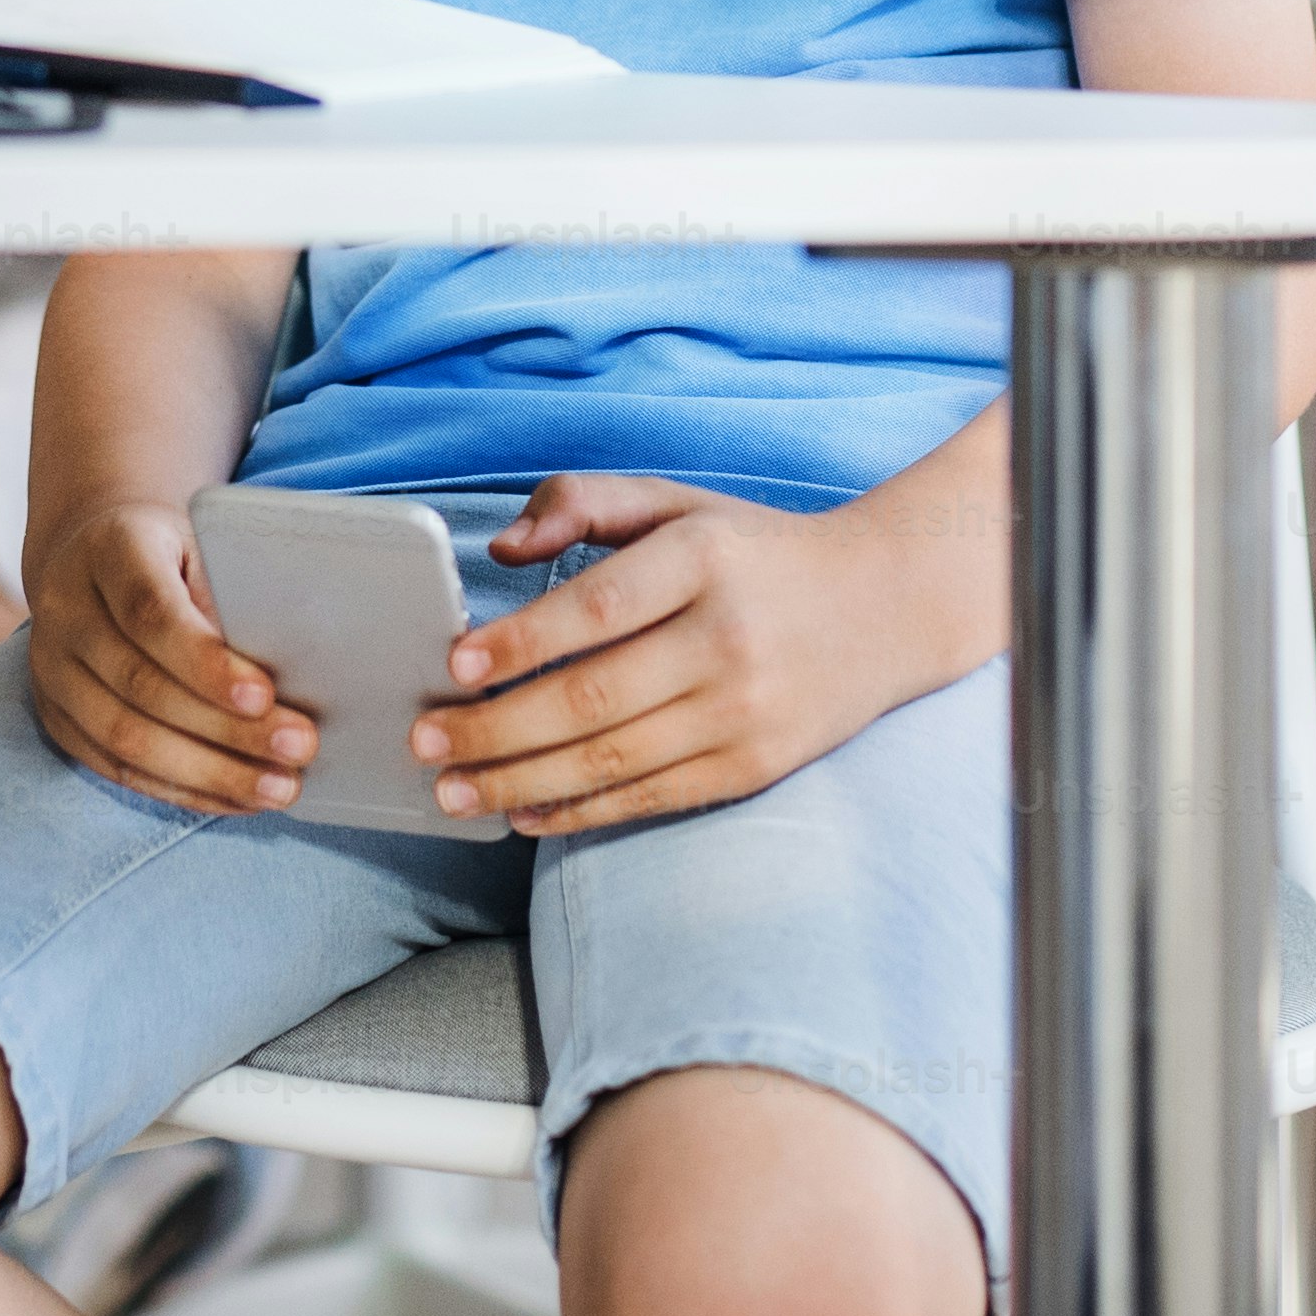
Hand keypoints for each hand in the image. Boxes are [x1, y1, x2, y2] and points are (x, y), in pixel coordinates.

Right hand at [25, 499, 311, 812]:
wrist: (93, 554)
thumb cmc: (174, 553)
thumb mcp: (204, 544)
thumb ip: (231, 598)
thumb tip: (296, 674)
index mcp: (107, 549)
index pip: (149, 612)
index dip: (204, 660)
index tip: (265, 695)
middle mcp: (65, 609)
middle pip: (140, 684)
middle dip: (226, 728)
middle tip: (298, 747)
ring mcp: (52, 668)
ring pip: (124, 737)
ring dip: (210, 773)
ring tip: (279, 788)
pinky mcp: (56, 717)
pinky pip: (117, 768)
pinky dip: (183, 791)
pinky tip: (238, 798)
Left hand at [425, 473, 963, 835]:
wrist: (889, 606)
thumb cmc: (753, 549)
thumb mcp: (676, 502)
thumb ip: (583, 502)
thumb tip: (502, 547)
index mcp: (703, 558)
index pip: (599, 606)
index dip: (522, 640)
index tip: (454, 665)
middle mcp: (728, 638)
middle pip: (594, 698)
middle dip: (496, 729)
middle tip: (426, 743)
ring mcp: (746, 712)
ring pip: (614, 761)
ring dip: (521, 782)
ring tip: (454, 793)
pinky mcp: (755, 766)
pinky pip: (653, 798)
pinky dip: (582, 812)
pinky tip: (524, 813)